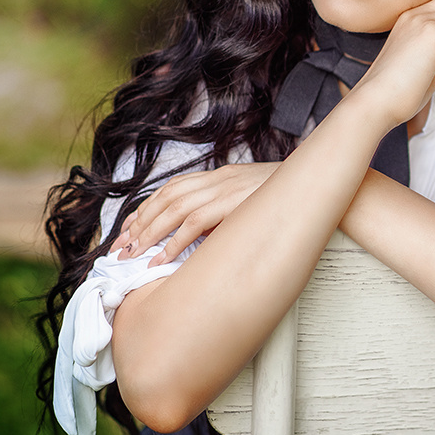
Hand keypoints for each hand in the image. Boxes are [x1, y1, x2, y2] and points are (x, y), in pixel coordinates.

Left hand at [112, 162, 279, 265]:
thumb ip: (226, 210)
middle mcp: (217, 179)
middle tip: (120, 248)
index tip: (129, 231)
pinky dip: (173, 242)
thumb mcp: (250, 199)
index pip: (170, 190)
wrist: (313, 186)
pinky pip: (194, 223)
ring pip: (173, 210)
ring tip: (134, 255)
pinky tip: (161, 258)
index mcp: (218, 176)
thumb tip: (203, 236)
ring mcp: (224, 189)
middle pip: (164, 199)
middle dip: (138, 224)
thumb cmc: (285, 199)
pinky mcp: (232, 202)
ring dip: (149, 234)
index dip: (146, 210)